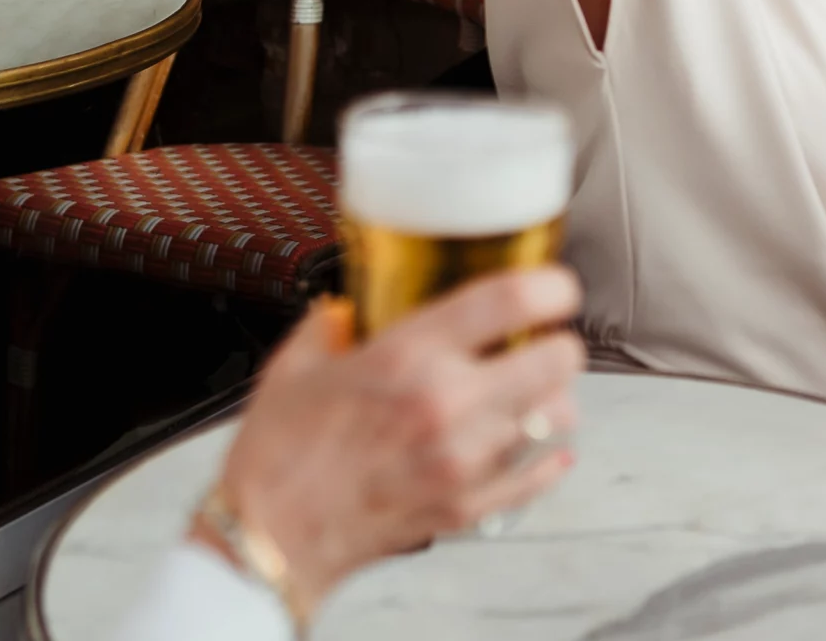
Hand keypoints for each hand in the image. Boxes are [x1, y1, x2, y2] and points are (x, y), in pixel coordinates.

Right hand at [204, 268, 585, 615]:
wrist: (268, 540)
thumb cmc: (279, 458)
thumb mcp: (296, 366)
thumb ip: (334, 323)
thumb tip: (350, 306)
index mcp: (407, 358)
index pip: (511, 300)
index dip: (551, 285)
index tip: (555, 287)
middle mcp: (447, 405)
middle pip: (558, 358)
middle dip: (557, 344)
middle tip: (542, 342)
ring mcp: (463, 460)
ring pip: (556, 416)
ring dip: (551, 400)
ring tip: (532, 394)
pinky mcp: (467, 506)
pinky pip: (537, 476)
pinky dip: (547, 459)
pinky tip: (542, 447)